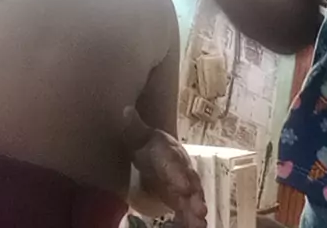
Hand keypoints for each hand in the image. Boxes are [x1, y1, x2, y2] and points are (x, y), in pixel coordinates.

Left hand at [123, 108, 206, 227]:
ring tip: (201, 223)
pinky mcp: (181, 200)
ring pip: (193, 198)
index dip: (180, 174)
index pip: (175, 163)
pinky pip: (188, 211)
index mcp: (170, 153)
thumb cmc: (146, 144)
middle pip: (190, 182)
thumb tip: (125, 111)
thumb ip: (133, 125)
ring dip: (197, 211)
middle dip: (195, 196)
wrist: (156, 154)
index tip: (185, 187)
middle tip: (200, 210)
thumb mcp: (138, 134)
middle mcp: (181, 169)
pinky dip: (192, 220)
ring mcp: (183, 186)